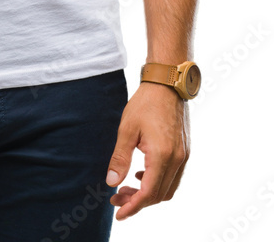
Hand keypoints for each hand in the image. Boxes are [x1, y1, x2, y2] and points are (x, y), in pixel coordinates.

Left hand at [105, 81, 189, 220]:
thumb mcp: (126, 129)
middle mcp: (177, 160)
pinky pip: (173, 177)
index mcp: (162, 156)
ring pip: (168, 189)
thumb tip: (111, 183)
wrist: (167, 83)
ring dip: (148, 194)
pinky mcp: (185, 151)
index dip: (132, 206)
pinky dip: (158, 183)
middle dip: (137, 202)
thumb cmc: (145, 103)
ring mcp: (184, 156)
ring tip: (127, 188)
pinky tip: (141, 174)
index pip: (148, 194)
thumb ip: (120, 158)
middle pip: (159, 196)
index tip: (118, 212)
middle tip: (116, 198)